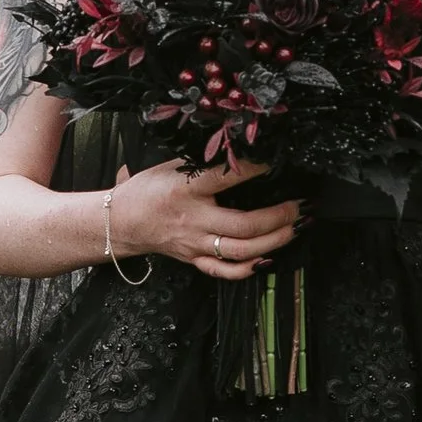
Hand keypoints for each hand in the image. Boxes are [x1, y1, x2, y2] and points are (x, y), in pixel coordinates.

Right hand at [109, 154, 303, 281]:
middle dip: (279, 217)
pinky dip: (249, 268)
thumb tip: (243, 150)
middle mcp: (194, 220)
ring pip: (241, 252)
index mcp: (186, 189)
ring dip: (274, 241)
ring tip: (294, 228)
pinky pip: (225, 272)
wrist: (121, 221)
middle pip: (243, 226)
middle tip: (300, 206)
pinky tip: (268, 257)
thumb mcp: (172, 165)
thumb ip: (205, 161)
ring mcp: (195, 244)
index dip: (256, 169)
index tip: (277, 161)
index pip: (226, 178)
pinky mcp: (194, 260)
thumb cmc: (148, 189)